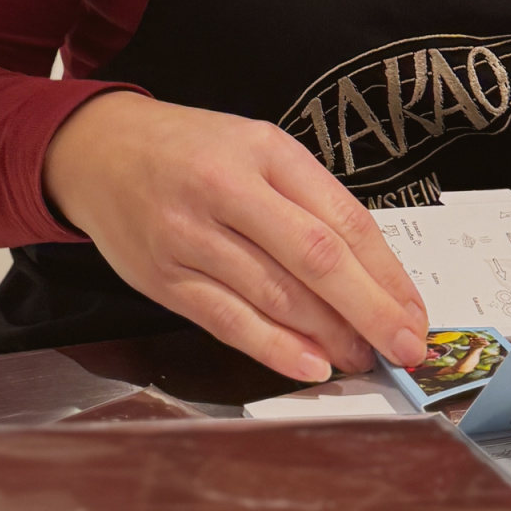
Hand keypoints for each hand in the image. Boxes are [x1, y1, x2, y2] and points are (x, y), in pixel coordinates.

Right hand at [42, 92, 428, 382]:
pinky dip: (274, 348)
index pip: (340, 218)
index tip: (413, 308)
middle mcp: (227, 189)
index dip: (385, 272)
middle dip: (369, 310)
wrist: (98, 151)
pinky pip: (228, 320)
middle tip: (405, 344)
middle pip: (315, 259)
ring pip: (275, 295)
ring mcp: (191, 236)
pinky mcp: (164, 277)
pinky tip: (309, 363)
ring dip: (328, 335)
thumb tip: (369, 272)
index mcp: (263, 150)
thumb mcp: (255, 147)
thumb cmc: (189, 150)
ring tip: (362, 355)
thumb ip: (306, 199)